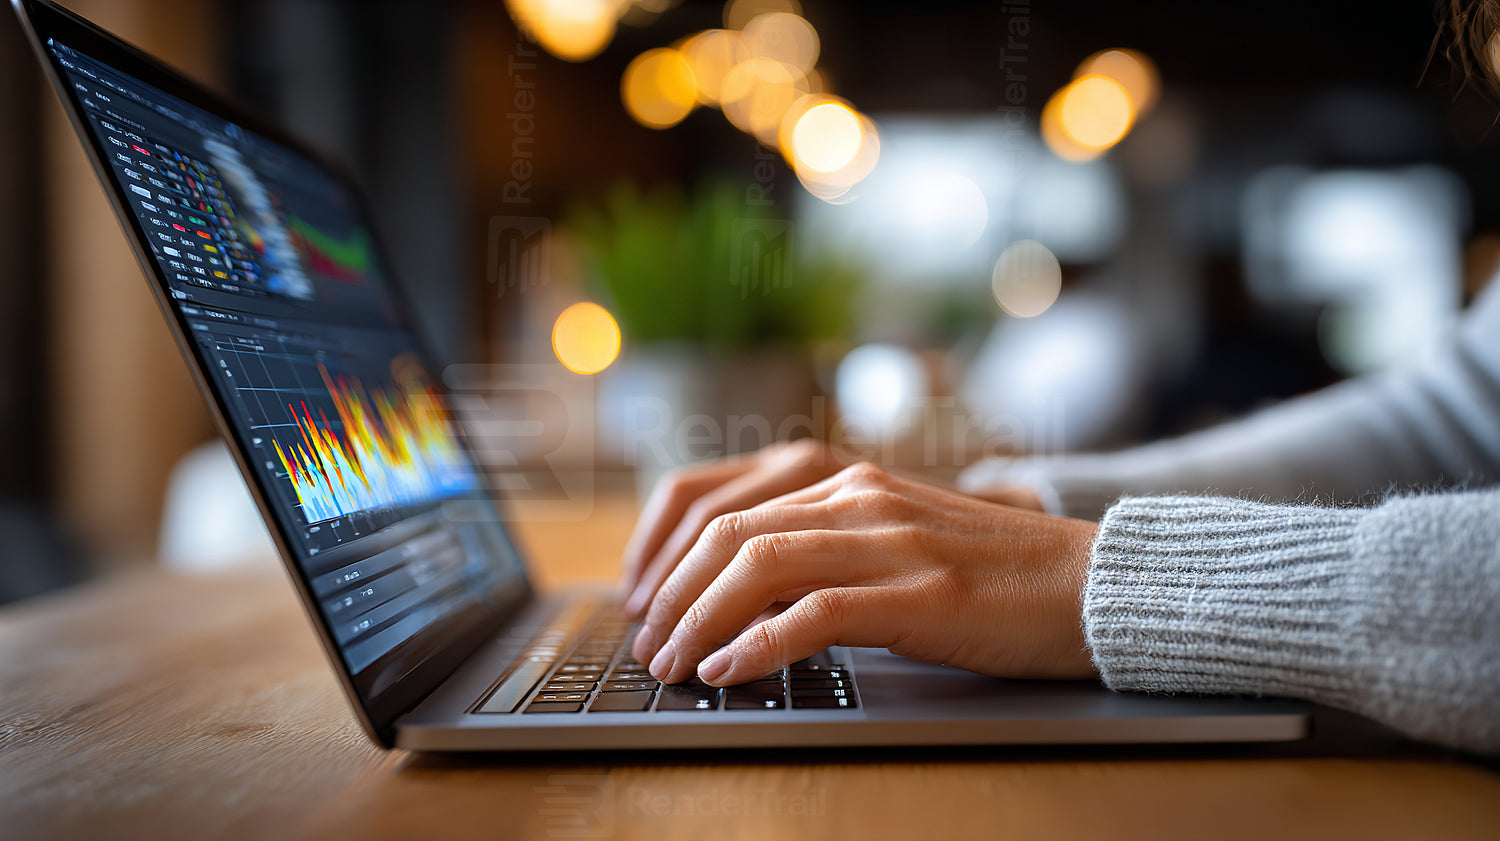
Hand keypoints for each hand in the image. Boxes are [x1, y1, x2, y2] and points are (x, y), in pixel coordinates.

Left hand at [629, 461, 1099, 686]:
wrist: (1091, 583)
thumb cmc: (995, 576)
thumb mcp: (898, 543)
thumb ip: (829, 552)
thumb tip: (745, 599)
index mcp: (849, 482)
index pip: (724, 505)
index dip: (667, 555)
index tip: (645, 603)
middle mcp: (859, 497)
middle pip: (728, 535)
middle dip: (671, 593)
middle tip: (647, 646)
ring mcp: (890, 541)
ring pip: (758, 567)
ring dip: (699, 619)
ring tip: (672, 664)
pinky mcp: (918, 594)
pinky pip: (814, 614)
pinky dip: (758, 645)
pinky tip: (728, 670)